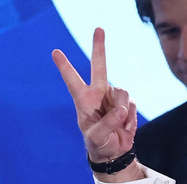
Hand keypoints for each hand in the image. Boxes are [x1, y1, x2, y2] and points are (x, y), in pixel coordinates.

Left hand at [52, 28, 137, 164]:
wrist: (113, 152)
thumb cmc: (99, 144)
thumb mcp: (97, 137)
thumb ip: (108, 124)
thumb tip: (121, 110)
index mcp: (83, 100)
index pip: (72, 81)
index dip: (64, 67)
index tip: (55, 52)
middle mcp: (98, 93)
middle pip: (99, 66)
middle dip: (99, 47)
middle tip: (98, 28)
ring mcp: (112, 96)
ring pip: (123, 93)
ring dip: (123, 111)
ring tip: (119, 126)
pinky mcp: (126, 102)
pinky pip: (131, 104)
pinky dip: (130, 117)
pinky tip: (125, 127)